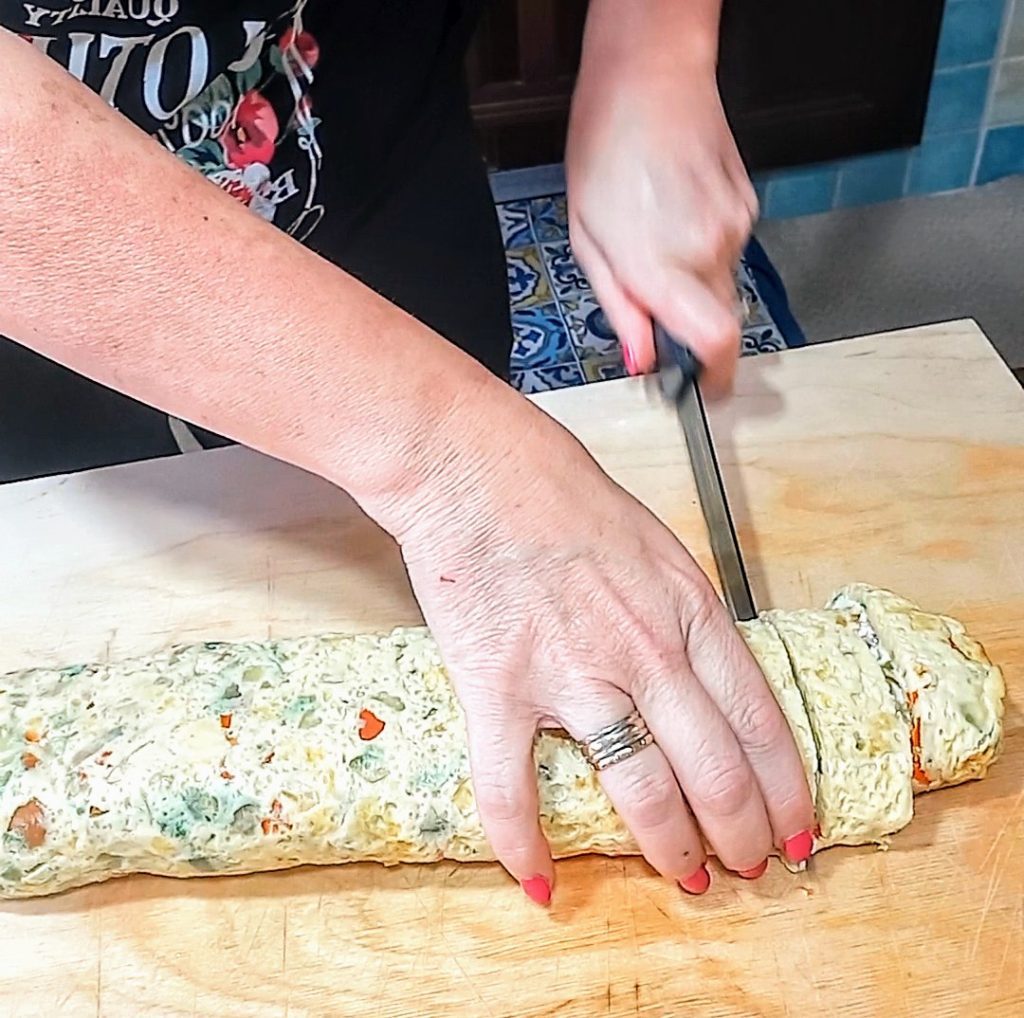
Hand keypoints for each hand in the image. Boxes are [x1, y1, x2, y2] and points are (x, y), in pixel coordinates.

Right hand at [392, 402, 814, 899]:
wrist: (473, 466)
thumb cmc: (561, 492)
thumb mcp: (656, 545)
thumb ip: (683, 615)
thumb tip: (702, 677)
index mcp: (689, 611)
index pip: (758, 722)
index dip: (784, 789)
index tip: (795, 830)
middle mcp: (644, 651)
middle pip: (714, 769)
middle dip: (740, 833)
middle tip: (746, 868)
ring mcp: (572, 672)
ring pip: (640, 788)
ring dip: (668, 847)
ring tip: (683, 879)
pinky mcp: (498, 685)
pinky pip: (511, 786)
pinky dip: (523, 841)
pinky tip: (536, 880)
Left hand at [566, 49, 756, 393]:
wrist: (650, 73)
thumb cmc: (605, 147)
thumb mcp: (587, 237)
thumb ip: (618, 304)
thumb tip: (641, 357)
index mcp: (657, 262)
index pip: (713, 343)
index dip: (712, 378)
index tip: (701, 390)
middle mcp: (706, 249)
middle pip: (719, 323)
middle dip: (690, 328)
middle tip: (654, 306)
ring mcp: (735, 226)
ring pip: (722, 287)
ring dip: (692, 284)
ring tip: (656, 238)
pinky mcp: (748, 207)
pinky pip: (728, 252)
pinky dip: (703, 251)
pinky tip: (675, 216)